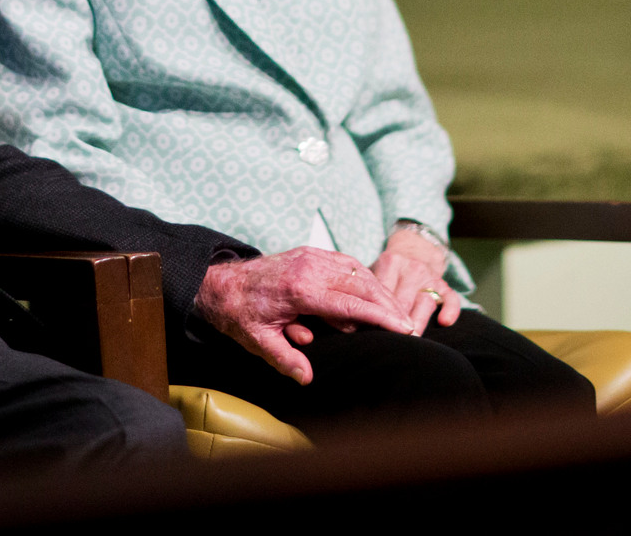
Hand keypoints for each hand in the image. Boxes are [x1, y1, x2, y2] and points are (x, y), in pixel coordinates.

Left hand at [193, 247, 414, 384]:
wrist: (221, 283)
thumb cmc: (240, 313)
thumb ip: (285, 358)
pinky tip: (373, 294)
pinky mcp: (311, 253)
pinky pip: (346, 262)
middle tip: (409, 326)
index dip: (380, 316)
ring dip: (378, 291)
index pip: (350, 303)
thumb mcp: (258, 341)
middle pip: (361, 284)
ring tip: (396, 313)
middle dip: (388, 305)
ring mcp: (311, 256)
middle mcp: (309, 267)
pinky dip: (363, 278)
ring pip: (357, 271)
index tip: (403, 328)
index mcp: (300, 289)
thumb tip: (307, 377)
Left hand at [370, 225, 462, 334]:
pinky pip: (451, 298)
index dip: (376, 315)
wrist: (415, 246)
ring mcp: (430, 276)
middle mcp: (411, 268)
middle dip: (396, 325)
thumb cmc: (388, 268)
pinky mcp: (445, 284)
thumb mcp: (375, 269)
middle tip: (389, 345)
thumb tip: (349, 319)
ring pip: (425, 301)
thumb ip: (364, 289)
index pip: (382, 293)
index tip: (369, 333)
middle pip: (403, 301)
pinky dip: (450, 310)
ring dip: (418, 323)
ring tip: (411, 341)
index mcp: (390, 262)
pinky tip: (444, 322)